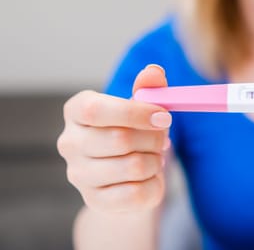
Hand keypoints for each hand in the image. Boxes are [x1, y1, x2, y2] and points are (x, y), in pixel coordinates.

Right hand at [57, 65, 171, 212]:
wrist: (125, 176)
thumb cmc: (133, 132)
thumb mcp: (141, 107)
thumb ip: (148, 88)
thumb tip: (153, 72)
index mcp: (76, 110)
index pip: (95, 110)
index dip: (134, 112)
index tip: (164, 116)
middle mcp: (70, 142)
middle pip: (120, 139)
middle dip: (154, 138)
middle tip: (164, 138)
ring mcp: (78, 175)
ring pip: (133, 167)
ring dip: (156, 161)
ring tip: (154, 156)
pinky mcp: (94, 200)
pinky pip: (137, 193)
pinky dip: (155, 184)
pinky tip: (150, 177)